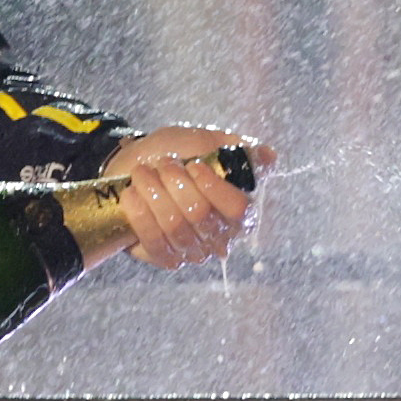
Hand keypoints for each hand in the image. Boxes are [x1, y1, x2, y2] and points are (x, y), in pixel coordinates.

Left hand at [101, 127, 275, 270]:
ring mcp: (194, 250)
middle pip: (200, 215)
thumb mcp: (205, 143)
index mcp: (240, 210)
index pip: (238, 210)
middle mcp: (221, 236)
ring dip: (153, 193)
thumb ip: (236, 151)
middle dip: (176, 184)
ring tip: (142, 173)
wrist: (133, 164)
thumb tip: (268, 157)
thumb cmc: (175, 154)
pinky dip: (140, 213)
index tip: (192, 165)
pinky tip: (132, 194)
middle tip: (162, 164)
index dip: (213, 187)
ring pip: (174, 226)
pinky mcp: (165, 257)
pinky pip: (154, 240)